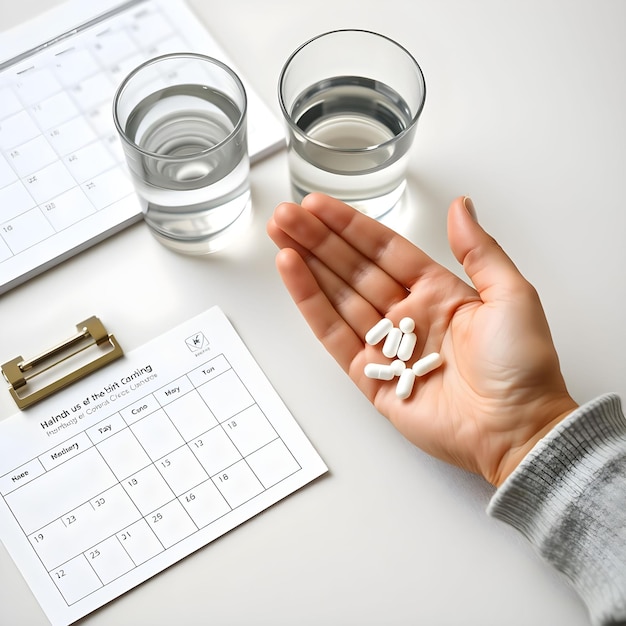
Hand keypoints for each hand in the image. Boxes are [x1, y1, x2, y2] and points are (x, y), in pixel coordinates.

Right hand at [267, 193, 578, 485]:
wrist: (517, 430)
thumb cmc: (522, 366)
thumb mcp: (511, 295)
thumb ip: (480, 251)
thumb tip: (461, 207)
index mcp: (437, 292)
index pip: (384, 250)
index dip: (351, 227)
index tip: (321, 205)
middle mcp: (406, 315)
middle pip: (353, 268)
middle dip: (318, 239)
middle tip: (286, 215)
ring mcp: (385, 347)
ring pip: (337, 296)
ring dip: (307, 265)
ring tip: (280, 236)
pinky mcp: (370, 378)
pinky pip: (334, 334)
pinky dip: (311, 304)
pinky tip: (293, 274)